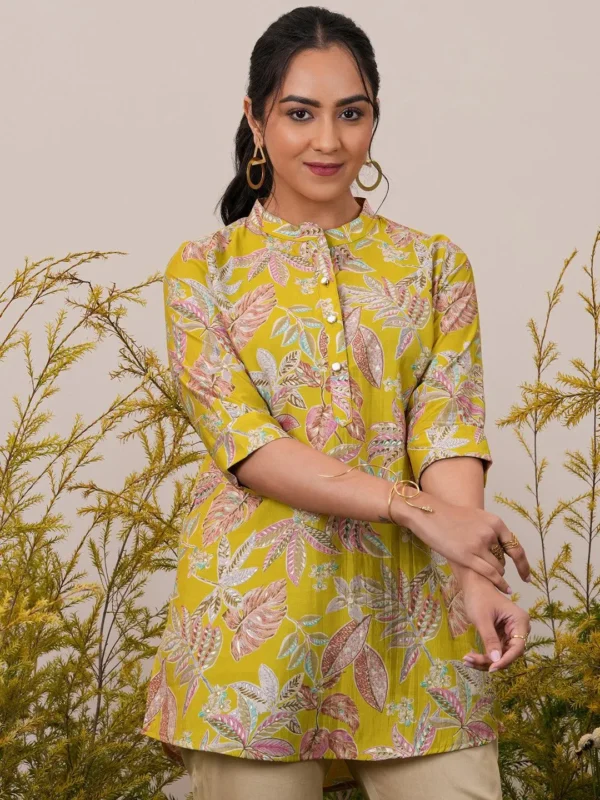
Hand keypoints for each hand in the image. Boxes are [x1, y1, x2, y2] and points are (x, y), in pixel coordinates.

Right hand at [392, 491, 530, 593]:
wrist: (428, 514)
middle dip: (501, 567)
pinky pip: (490, 574)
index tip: (527, 576)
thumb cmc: (449, 517)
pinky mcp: (467, 556)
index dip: (523, 564)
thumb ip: (489, 530)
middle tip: (499, 576)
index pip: (515, 547)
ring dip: (496, 574)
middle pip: (504, 559)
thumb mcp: (475, 518)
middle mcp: (490, 533)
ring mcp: (479, 545)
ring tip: (486, 576)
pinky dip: (499, 582)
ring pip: (498, 567)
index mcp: (495, 522)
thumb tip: (499, 548)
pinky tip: (503, 588)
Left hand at [460, 574, 530, 671]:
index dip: (505, 660)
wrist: (474, 585)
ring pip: (501, 655)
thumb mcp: (483, 619)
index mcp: (520, 621)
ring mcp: (511, 633)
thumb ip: (490, 639)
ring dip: (485, 660)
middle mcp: (519, 628)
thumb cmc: (479, 597)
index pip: (517, 647)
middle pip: (509, 653)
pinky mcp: (502, 636)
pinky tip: (470, 657)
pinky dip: (483, 655)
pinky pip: (495, 651)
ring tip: (466, 660)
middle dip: (490, 661)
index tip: (491, 668)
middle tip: (469, 660)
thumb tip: (496, 660)